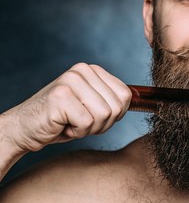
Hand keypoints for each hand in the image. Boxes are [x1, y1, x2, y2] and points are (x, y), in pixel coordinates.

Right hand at [1, 63, 131, 152]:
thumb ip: (114, 100)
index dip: (115, 115)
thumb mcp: (93, 107)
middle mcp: (83, 70)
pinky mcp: (61, 95)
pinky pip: (87, 122)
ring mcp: (71, 80)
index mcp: (93, 70)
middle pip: (117, 106)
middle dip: (102, 124)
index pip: (126, 95)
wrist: (26, 129)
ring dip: (90, 128)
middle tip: (81, 122)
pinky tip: (62, 125)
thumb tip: (147, 99)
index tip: (96, 117)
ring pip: (104, 114)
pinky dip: (77, 132)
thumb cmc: (63, 121)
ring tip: (72, 122)